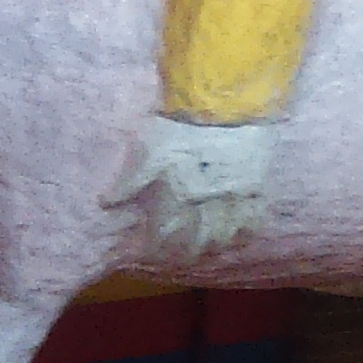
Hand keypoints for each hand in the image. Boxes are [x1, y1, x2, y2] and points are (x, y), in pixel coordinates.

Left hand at [108, 117, 273, 255]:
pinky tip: (242, 235)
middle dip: (188, 252)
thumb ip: (130, 180)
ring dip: (216, 244)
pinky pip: (254, 217)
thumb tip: (107, 204)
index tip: (151, 253)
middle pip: (198, 240)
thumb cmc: (180, 123)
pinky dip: (247, 230)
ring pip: (227, 233)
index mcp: (178, 195)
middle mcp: (206, 204)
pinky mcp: (255, 185)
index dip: (157, 246)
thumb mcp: (148, 148)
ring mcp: (234, 197)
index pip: (165, 233)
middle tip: (182, 258)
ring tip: (211, 249)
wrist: (223, 103)